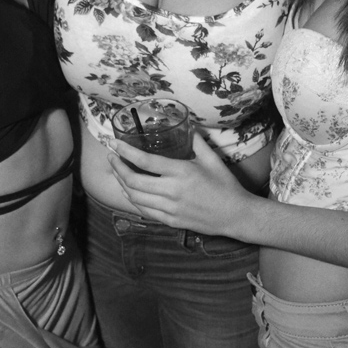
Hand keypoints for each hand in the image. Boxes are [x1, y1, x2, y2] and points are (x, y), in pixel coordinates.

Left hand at [108, 131, 248, 235]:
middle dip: (117, 168)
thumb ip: (197, 141)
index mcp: (181, 172)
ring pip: (135, 197)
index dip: (125, 151)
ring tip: (117, 172)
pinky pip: (144, 211)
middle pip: (133, 180)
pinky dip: (132, 200)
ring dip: (121, 183)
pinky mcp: (170, 221)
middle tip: (112, 157)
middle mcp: (172, 191)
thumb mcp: (212, 159)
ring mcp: (170, 209)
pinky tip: (129, 191)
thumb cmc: (225, 185)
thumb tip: (187, 125)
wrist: (235, 215)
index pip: (145, 161)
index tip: (113, 143)